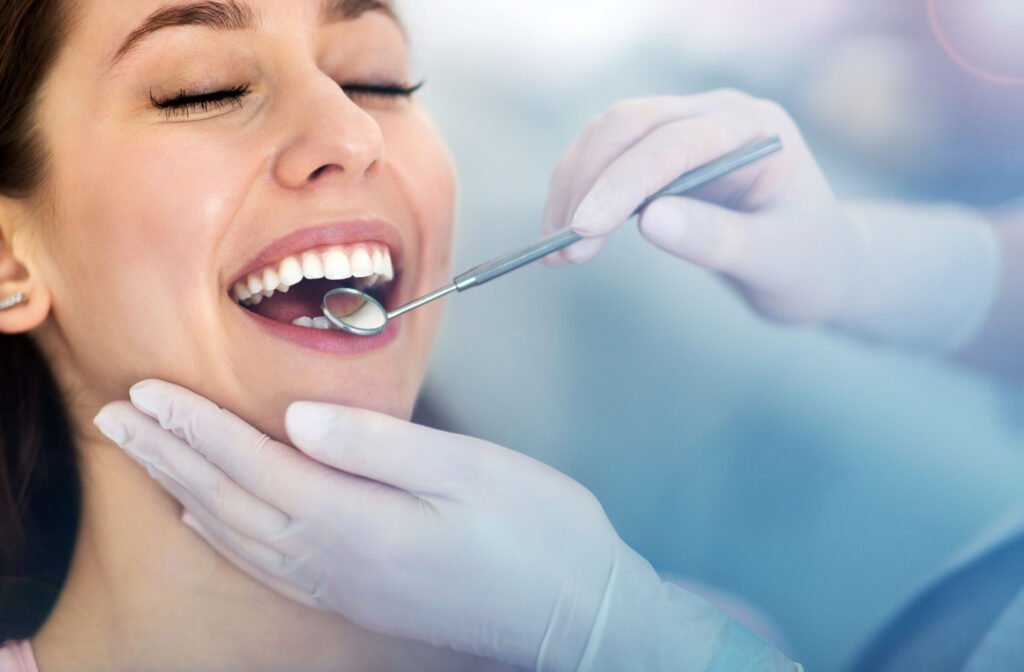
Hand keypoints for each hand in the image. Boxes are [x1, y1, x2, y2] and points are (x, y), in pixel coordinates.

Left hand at [94, 380, 621, 669]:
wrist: (578, 615)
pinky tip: (209, 521)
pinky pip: (267, 567)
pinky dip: (225, 538)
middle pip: (231, 504)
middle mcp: (338, 563)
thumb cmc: (537, 534)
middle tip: (118, 418)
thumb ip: (379, 444)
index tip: (151, 393)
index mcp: (361, 523)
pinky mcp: (358, 599)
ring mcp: (345, 589)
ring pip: (239, 537)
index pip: (257, 467)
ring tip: (146, 459)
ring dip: (185, 492)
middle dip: (170, 457)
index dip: (198, 428)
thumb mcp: (472, 471)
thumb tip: (300, 417)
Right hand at [543, 90, 999, 352]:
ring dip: (573, 187)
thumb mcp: (774, 261)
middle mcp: (716, 114)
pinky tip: (568, 236)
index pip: (672, 143)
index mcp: (752, 128)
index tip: (583, 232)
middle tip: (562, 250)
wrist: (820, 263)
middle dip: (586, 183)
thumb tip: (649, 221)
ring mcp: (688, 126)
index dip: (621, 183)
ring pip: (607, 136)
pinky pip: (607, 156)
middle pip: (628, 125)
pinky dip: (580, 192)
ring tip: (558, 252)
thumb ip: (717, 239)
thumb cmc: (807, 264)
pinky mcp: (664, 150)